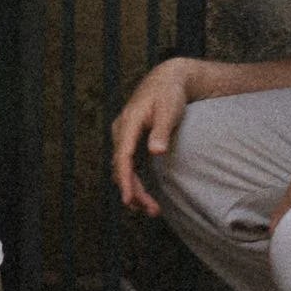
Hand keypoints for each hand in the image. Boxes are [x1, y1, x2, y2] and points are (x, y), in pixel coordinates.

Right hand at [112, 55, 201, 212]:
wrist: (167, 79)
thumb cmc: (169, 94)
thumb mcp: (170, 110)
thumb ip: (162, 131)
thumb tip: (156, 151)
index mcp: (128, 122)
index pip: (123, 156)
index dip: (125, 180)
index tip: (129, 200)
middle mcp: (120, 129)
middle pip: (121, 167)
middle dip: (133, 191)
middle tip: (152, 211)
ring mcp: (122, 135)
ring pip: (122, 168)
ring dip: (133, 189)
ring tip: (151, 210)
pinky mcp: (128, 139)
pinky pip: (126, 165)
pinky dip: (133, 181)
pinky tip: (143, 195)